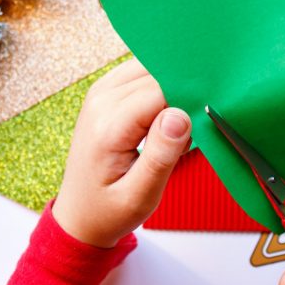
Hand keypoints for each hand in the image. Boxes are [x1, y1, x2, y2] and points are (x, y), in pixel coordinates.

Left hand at [52, 59, 190, 247]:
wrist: (79, 216)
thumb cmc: (110, 211)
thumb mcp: (140, 196)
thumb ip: (162, 156)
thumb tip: (181, 114)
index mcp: (108, 128)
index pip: (160, 92)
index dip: (189, 99)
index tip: (206, 119)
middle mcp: (100, 101)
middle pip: (156, 76)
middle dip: (182, 93)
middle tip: (194, 127)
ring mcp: (99, 93)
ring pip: (150, 68)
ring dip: (171, 88)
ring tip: (178, 124)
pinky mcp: (105, 91)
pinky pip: (139, 73)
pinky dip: (159, 87)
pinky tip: (164, 114)